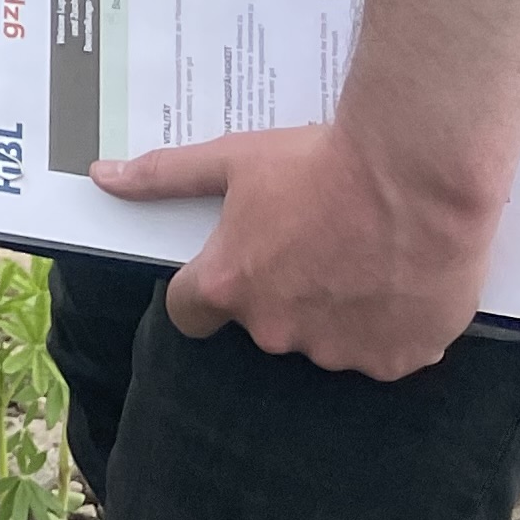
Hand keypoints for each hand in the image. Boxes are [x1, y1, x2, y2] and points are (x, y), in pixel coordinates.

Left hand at [95, 120, 499, 377]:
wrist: (417, 175)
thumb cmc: (321, 164)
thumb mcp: (233, 159)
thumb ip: (164, 176)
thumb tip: (102, 177)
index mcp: (231, 287)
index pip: (190, 313)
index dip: (204, 291)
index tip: (227, 269)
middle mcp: (278, 330)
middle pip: (263, 322)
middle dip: (278, 291)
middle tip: (311, 242)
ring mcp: (339, 352)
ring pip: (324, 339)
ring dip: (333, 311)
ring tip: (360, 257)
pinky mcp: (396, 360)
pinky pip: (379, 352)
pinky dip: (385, 326)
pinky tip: (396, 281)